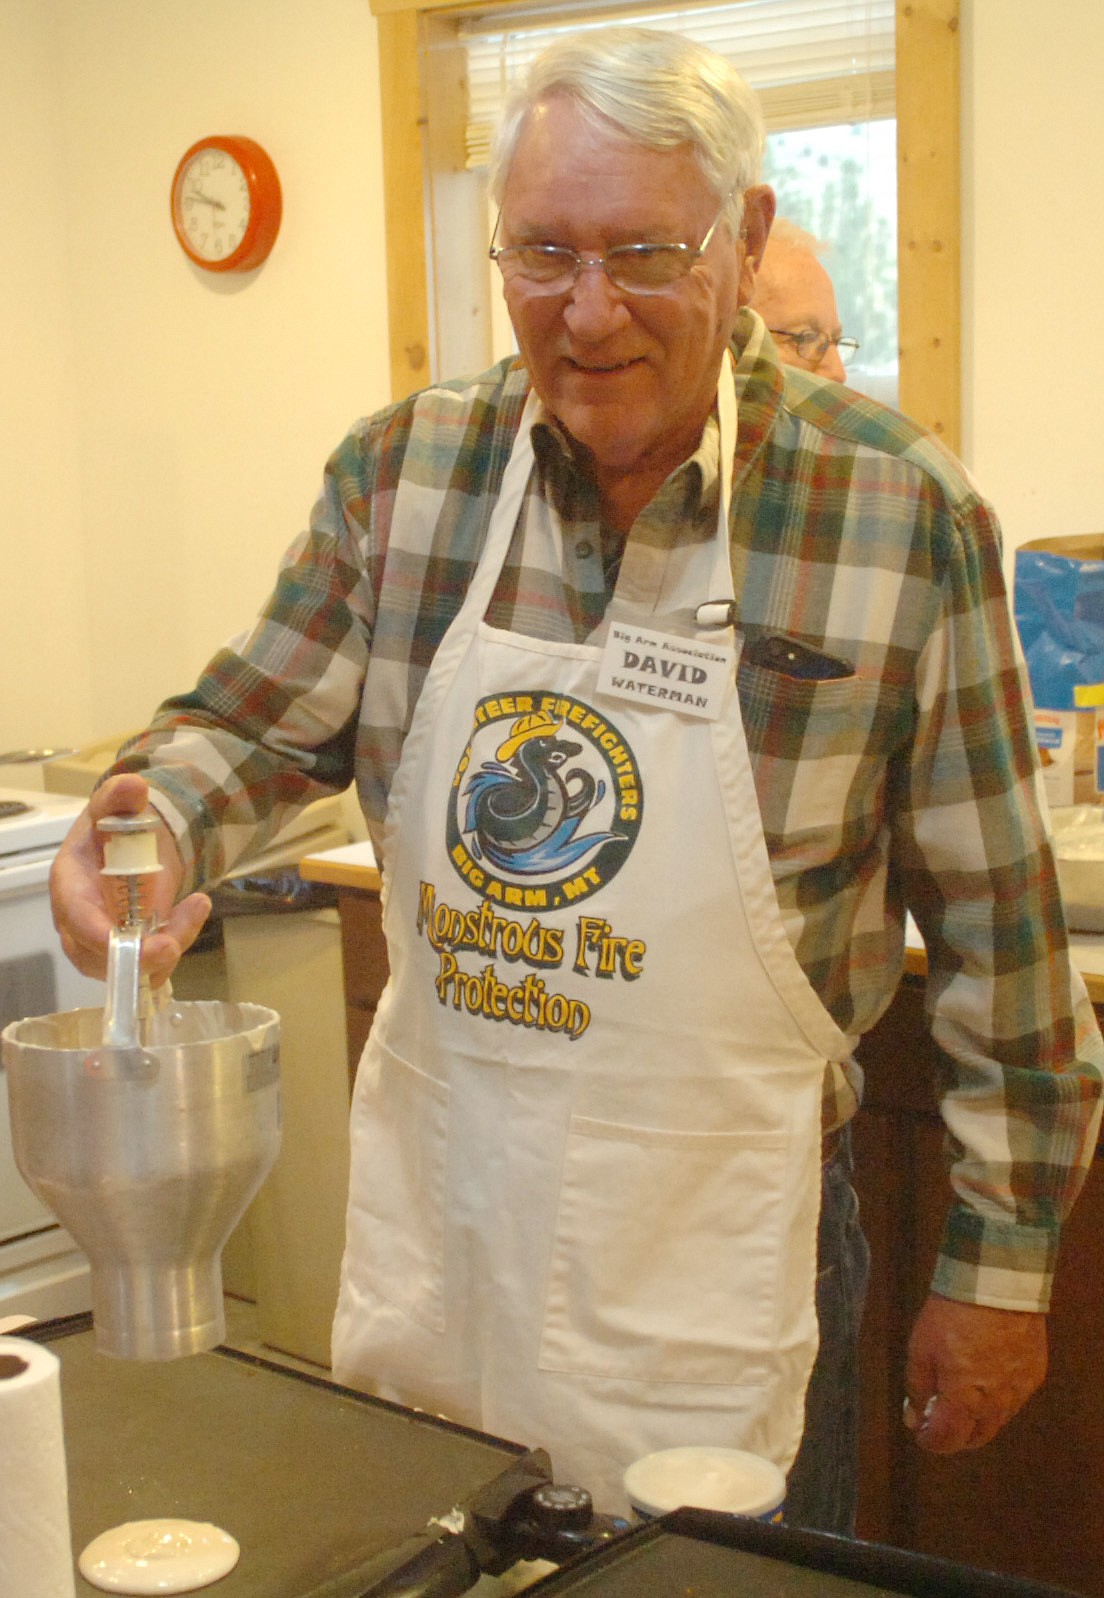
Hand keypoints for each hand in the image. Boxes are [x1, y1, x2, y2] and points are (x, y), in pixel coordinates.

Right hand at [49, 772, 210, 986]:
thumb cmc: (114, 829)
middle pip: (103, 957)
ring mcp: (104, 944)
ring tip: (197, 908)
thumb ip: (118, 797)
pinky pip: (152, 966)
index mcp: (70, 887)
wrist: (132, 845)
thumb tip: (132, 784)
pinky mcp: (130, 952)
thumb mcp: (114, 808)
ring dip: (169, 947)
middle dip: (142, 957)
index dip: (102, 939)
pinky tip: (195, 911)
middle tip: (175, 942)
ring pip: (133, 968)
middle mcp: (80, 923)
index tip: (136, 945)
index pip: (78, 922)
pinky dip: (177, 943)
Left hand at [903, 1293, 1047, 1452]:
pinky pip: (1014, 1399)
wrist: (996, 1285)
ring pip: (997, 1421)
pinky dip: (998, 1398)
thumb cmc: (952, 1316)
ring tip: (962, 1395)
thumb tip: (914, 1418)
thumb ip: (917, 1389)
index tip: (921, 1431)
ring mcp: (1019, 1392)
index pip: (947, 1442)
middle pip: (976, 1438)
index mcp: (964, 1402)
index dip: (930, 1441)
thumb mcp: (920, 1349)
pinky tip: (986, 1377)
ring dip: (977, 1417)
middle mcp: (995, 1406)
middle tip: (939, 1419)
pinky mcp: (1034, 1375)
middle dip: (955, 1435)